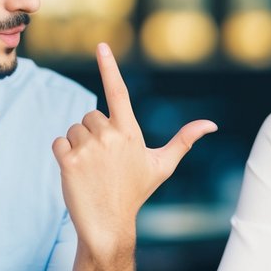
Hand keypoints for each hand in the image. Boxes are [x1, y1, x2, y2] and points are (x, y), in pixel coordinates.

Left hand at [52, 43, 216, 255]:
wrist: (109, 225)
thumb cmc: (135, 192)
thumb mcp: (162, 165)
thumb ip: (184, 140)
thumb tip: (212, 125)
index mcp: (131, 132)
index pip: (118, 91)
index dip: (109, 66)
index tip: (101, 45)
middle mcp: (110, 136)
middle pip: (91, 116)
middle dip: (94, 133)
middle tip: (104, 161)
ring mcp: (88, 148)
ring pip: (74, 129)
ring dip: (79, 144)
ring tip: (92, 169)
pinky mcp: (68, 160)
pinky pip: (59, 142)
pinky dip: (64, 154)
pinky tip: (77, 172)